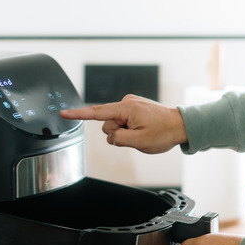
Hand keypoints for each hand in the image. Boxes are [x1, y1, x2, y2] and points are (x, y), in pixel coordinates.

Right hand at [59, 94, 187, 153]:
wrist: (181, 125)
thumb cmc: (164, 132)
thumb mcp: (140, 142)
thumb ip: (119, 139)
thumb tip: (111, 136)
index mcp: (126, 108)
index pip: (96, 112)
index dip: (78, 114)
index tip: (63, 113)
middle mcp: (126, 102)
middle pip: (108, 124)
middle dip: (118, 134)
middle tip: (137, 136)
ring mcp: (130, 104)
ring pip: (115, 125)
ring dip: (125, 133)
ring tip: (142, 132)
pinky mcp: (134, 108)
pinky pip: (123, 122)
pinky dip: (129, 129)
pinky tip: (142, 129)